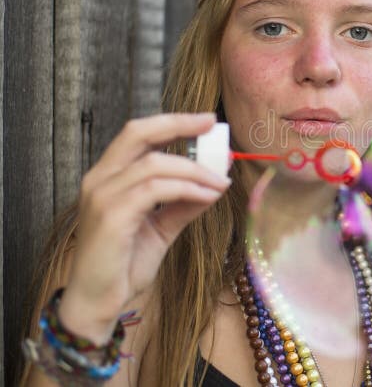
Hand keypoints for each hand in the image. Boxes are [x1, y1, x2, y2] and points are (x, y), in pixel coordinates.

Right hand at [58, 113, 230, 342]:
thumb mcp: (162, 228)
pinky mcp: (111, 217)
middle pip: (138, 134)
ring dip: (194, 170)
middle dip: (178, 124)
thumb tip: (216, 183)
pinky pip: (155, 190)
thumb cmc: (124, 265)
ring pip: (154, 164)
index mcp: (109, 177)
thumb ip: (184, 204)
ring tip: (220, 181)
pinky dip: (187, 189)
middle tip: (212, 125)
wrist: (99, 303)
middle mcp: (100, 180)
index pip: (139, 135)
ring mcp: (102, 197)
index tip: (206, 120)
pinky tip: (207, 196)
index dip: (173, 122)